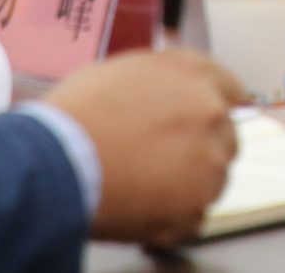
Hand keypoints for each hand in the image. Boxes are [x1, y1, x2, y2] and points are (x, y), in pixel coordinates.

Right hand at [44, 48, 246, 246]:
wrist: (54, 161)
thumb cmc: (75, 116)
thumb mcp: (122, 70)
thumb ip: (162, 77)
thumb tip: (173, 87)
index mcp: (194, 76)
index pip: (230, 90)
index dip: (215, 108)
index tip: (208, 123)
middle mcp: (211, 114)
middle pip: (225, 136)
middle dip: (202, 147)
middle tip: (161, 159)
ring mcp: (208, 163)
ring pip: (213, 178)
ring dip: (189, 183)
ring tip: (144, 185)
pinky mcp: (194, 207)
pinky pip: (194, 214)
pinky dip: (174, 215)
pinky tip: (142, 207)